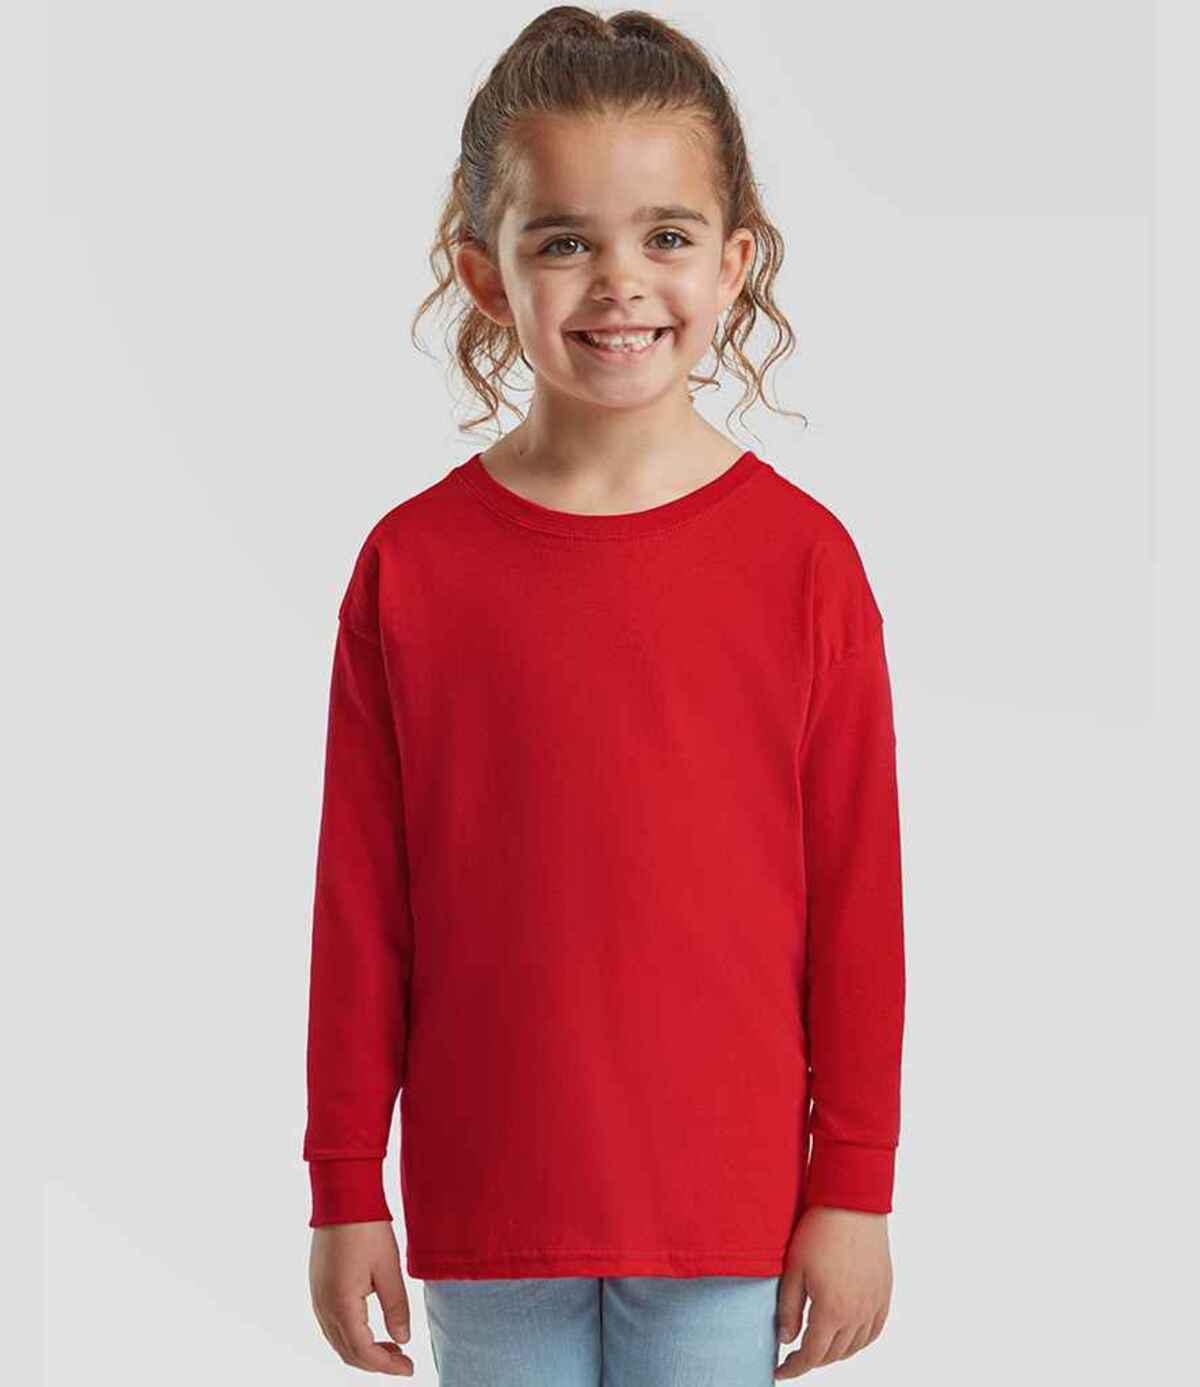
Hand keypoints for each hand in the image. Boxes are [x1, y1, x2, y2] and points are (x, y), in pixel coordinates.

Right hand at [309, 1221, 414, 1374]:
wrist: (342, 1198)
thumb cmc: (367, 1229)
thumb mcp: (389, 1269)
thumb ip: (396, 1308)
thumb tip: (403, 1339)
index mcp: (341, 1305)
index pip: (363, 1351)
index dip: (387, 1366)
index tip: (409, 1368)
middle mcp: (324, 1307)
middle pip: (348, 1352)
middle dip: (376, 1362)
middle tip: (403, 1361)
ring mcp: (318, 1297)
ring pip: (338, 1340)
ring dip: (364, 1350)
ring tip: (392, 1347)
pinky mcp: (318, 1287)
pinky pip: (332, 1324)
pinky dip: (352, 1335)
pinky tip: (371, 1328)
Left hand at [773, 1206, 892, 1378]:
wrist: (852, 1204)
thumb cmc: (819, 1231)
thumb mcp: (793, 1269)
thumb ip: (789, 1309)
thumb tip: (786, 1339)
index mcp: (832, 1311)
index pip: (811, 1355)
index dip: (794, 1368)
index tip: (779, 1371)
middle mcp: (857, 1314)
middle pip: (833, 1354)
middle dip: (811, 1360)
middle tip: (793, 1355)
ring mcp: (874, 1304)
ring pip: (855, 1346)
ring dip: (834, 1353)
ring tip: (816, 1346)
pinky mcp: (884, 1292)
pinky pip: (874, 1330)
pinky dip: (859, 1341)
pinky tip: (848, 1337)